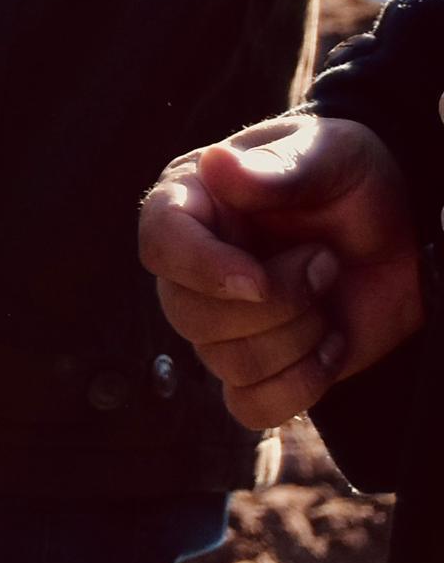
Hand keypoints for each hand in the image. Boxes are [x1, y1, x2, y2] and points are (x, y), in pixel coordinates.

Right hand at [140, 114, 423, 427]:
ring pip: (229, 362)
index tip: (259, 280)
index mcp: (193, 204)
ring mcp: (222, 324)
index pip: (159, 242)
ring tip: (331, 294)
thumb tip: (216, 165)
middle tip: (326, 262)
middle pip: (190, 315)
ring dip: (300, 338)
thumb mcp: (329, 155)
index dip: (201, 269)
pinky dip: (301, 385)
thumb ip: (279, 168)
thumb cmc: (353, 182)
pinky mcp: (258, 369)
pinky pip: (251, 406)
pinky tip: (333, 345)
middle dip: (278, 303)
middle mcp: (194, 267)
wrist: (403, 238)